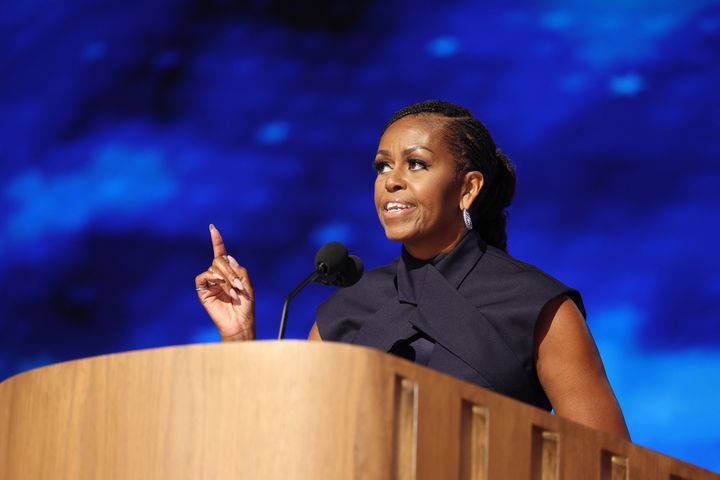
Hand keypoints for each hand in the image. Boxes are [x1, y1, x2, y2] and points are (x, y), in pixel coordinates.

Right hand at [195, 224, 255, 340]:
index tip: (212, 227)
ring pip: (213, 267)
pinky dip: (213, 277)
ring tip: (233, 292)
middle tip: (238, 286)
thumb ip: (239, 269)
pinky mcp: (203, 291)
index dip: (217, 241)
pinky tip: (220, 285)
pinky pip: (203, 276)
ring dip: (226, 277)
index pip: (221, 253)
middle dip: (230, 271)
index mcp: (229, 272)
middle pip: (219, 260)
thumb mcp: (248, 284)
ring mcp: (210, 283)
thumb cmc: (245, 306)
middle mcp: (218, 275)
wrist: (239, 323)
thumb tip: (226, 257)